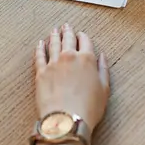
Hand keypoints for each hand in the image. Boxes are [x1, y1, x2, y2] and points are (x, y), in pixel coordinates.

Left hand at [34, 24, 109, 144]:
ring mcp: (53, 63)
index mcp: (87, 59)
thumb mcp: (104, 89)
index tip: (81, 34)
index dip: (83, 36)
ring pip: (53, 44)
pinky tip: (41, 43)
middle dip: (67, 31)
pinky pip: (40, 56)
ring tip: (54, 30)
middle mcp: (69, 57)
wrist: (66, 119)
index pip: (85, 41)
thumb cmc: (88, 108)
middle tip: (66, 26)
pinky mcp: (40, 72)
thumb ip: (103, 70)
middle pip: (68, 39)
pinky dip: (40, 48)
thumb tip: (102, 57)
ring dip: (54, 36)